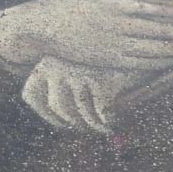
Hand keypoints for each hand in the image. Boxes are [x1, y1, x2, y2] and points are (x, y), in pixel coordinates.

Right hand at [0, 0, 172, 71]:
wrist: (42, 24)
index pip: (156, 10)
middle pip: (163, 30)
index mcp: (118, 5)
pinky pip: (138, 61)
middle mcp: (120, 22)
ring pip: (155, 47)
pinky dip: (159, 61)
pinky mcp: (107, 57)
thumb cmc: (67, 9)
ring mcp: (115, 41)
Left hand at [21, 57, 150, 133]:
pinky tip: (115, 122)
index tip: (63, 122)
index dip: (45, 113)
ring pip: (80, 116)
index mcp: (47, 59)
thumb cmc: (107, 62)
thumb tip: (58, 120)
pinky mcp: (102, 81)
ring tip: (104, 126)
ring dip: (94, 126)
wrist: (142, 43)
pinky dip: (109, 123)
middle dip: (75, 123)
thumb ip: (63, 87)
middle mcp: (59, 64)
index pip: (30, 94)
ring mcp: (80, 72)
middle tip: (89, 127)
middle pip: (58, 109)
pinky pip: (101, 116)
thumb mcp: (79, 68)